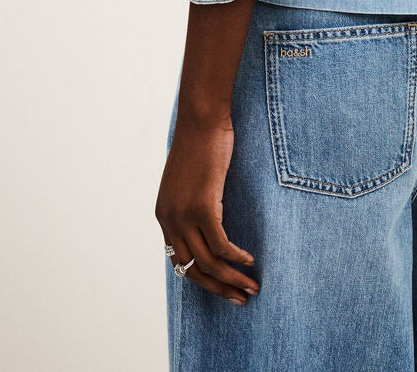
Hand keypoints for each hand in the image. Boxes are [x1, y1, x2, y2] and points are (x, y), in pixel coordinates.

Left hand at [155, 114, 258, 303]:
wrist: (201, 119)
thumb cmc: (201, 144)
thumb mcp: (189, 180)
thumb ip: (193, 203)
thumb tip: (210, 221)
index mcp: (164, 216)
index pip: (180, 261)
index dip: (203, 279)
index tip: (224, 287)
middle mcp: (170, 220)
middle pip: (193, 270)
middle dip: (219, 288)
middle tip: (241, 298)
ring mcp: (185, 215)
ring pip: (209, 263)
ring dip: (232, 278)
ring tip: (252, 286)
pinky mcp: (203, 207)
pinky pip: (221, 245)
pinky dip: (237, 257)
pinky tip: (250, 260)